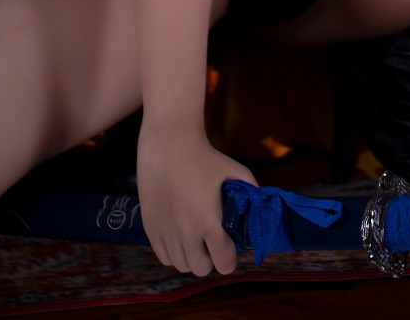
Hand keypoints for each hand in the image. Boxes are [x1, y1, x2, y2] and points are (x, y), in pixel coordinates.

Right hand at [137, 122, 257, 274]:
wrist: (169, 140)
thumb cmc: (204, 155)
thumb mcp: (234, 170)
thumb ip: (250, 190)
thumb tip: (259, 206)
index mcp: (211, 221)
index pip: (224, 264)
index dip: (228, 259)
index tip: (227, 247)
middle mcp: (187, 232)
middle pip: (201, 269)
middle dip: (209, 258)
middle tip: (209, 241)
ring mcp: (166, 231)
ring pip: (181, 264)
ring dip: (190, 255)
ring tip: (193, 237)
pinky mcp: (150, 226)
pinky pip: (163, 256)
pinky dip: (172, 252)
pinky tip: (177, 234)